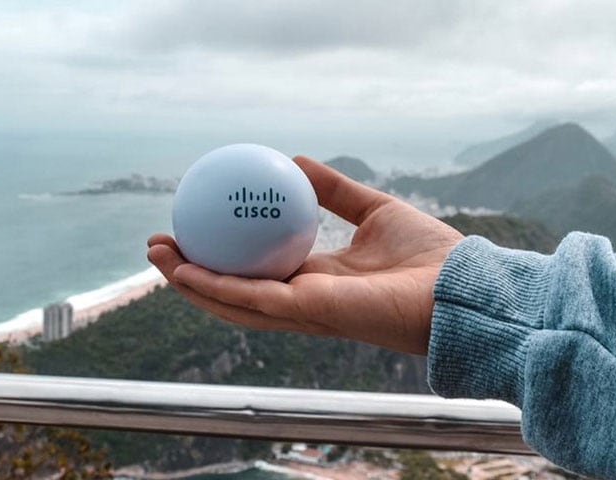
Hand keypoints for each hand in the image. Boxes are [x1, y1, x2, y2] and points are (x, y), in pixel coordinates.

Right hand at [147, 155, 462, 354]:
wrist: (461, 288)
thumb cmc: (431, 255)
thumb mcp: (373, 208)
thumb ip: (334, 190)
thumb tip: (292, 160)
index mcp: (317, 281)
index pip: (255, 271)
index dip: (219, 255)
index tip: (191, 227)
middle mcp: (302, 301)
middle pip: (231, 290)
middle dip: (190, 272)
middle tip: (157, 245)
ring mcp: (301, 312)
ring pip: (229, 300)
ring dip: (188, 281)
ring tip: (154, 256)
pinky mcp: (308, 314)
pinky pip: (251, 299)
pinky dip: (214, 287)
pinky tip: (186, 270)